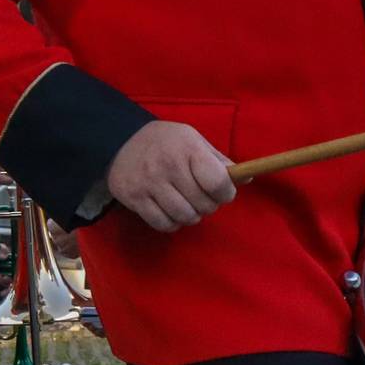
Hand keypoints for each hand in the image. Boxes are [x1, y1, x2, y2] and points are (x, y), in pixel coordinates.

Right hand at [107, 121, 234, 232]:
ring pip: (185, 217)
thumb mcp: (193, 140)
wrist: (118, 140)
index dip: (226, 193)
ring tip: (187, 204)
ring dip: (191, 216)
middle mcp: (169, 166)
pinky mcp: (135, 199)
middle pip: (203, 204)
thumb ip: (218, 160)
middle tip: (202, 197)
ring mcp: (150, 184)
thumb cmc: (165, 141)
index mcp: (188, 148)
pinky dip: (172, 223)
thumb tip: (246, 178)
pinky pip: (164, 224)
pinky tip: (171, 210)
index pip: (217, 182)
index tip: (224, 192)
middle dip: (209, 205)